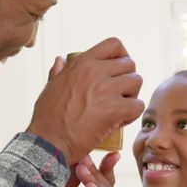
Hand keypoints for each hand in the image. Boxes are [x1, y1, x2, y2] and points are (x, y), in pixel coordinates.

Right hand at [26, 37, 143, 164]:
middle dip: (127, 78)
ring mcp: (106, 89)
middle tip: (119, 94)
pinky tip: (120, 120)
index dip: (121, 56)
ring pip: (137, 81)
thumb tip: (60, 59)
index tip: (117, 70)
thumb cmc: (47, 117)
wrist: (49, 141)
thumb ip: (58, 72)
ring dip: (132, 95)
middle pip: (130, 64)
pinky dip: (132, 114)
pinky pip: (138, 105)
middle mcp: (95, 71)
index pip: (114, 44)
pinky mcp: (114, 109)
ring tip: (120, 106)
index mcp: (82, 63)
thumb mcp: (50, 87)